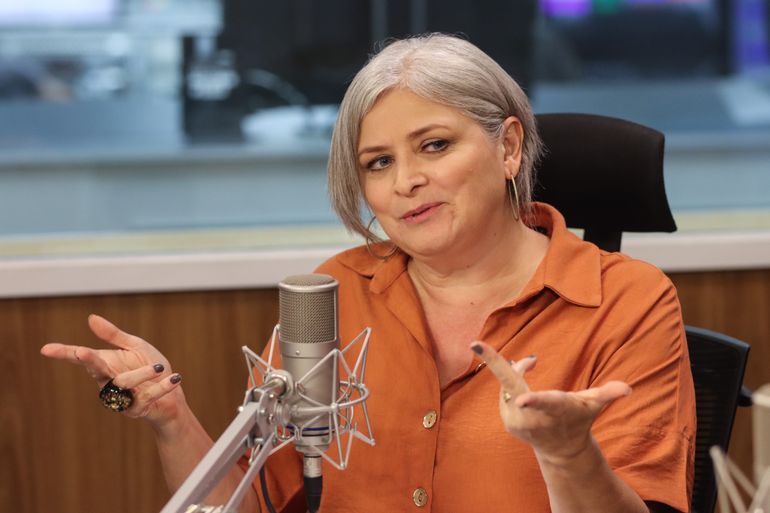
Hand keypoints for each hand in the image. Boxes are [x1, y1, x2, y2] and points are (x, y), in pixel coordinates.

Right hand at [40, 314, 185, 428]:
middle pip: (95, 370)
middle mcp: (108, 381)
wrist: (172, 396)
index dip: (64, 353)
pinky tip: (174, 378)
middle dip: (89, 360)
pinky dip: (162, 386)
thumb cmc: (152, 369)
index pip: (82, 357)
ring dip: (143, 373)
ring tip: (158, 367)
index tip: (46, 349)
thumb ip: (114, 335)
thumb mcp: (135, 347)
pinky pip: (147, 396)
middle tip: (82, 352)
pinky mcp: (135, 409)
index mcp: (106, 364)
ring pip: (123, 383)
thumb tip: (90, 318)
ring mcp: (120, 397)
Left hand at [470, 340, 630, 464]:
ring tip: (531, 362)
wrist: (562, 449)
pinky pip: (505, 389)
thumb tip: (628, 389)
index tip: (521, 399)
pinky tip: (524, 372)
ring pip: (509, 382)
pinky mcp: (506, 419)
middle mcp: (532, 416)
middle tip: (475, 342)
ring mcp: (516, 419)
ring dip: (517, 369)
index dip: (534, 401)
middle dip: (493, 363)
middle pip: (510, 384)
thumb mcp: (593, 405)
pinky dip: (512, 377)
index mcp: (555, 409)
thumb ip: (607, 395)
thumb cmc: (578, 419)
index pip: (544, 404)